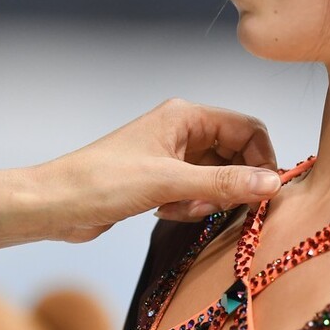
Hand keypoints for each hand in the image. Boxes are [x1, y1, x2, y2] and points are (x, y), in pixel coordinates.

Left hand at [0, 99, 281, 252]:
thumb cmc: (102, 183)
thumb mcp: (169, 183)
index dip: (262, 160)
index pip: (248, 129)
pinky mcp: (162, 182)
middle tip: (214, 206)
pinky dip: (190, 207)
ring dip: (208, 200)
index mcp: (186, 116)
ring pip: (217, 179)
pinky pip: (197, 194)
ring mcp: (172, 157)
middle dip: (231, 185)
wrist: (55, 205)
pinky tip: (164, 212)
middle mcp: (182, 132)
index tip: (264, 193)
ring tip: (179, 208)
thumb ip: (225, 183)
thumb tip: (274, 183)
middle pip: (236, 156)